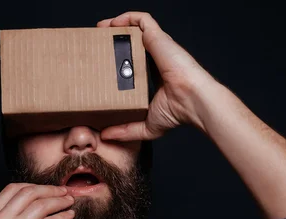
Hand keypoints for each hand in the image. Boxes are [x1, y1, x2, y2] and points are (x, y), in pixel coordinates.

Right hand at [0, 184, 74, 218]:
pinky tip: (69, 217)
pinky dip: (62, 217)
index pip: (12, 189)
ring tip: (69, 202)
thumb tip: (31, 205)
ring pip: (41, 206)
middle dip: (50, 190)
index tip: (48, 188)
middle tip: (64, 192)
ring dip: (60, 201)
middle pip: (29, 193)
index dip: (34, 185)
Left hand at [97, 11, 214, 140]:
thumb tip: (105, 135)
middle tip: (94, 46)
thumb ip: (125, 130)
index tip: (99, 64)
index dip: (116, 61)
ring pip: (134, 28)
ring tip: (98, 29)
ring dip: (116, 25)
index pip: (133, 64)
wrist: (192, 101)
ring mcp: (157, 47)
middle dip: (112, 42)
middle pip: (131, 44)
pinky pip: (142, 19)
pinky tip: (111, 23)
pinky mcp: (158, 38)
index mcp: (154, 76)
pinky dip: (127, 17)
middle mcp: (155, 59)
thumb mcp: (146, 126)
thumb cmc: (177, 113)